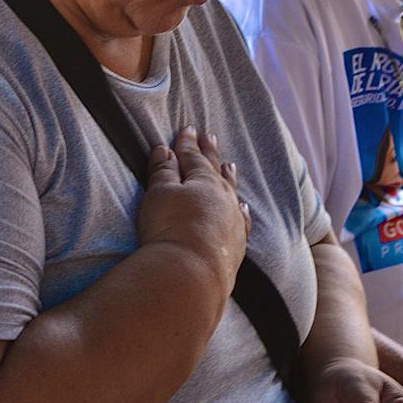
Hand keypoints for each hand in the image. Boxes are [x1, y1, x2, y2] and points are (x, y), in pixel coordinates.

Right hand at [138, 127, 249, 287]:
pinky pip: (242, 220)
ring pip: (232, 192)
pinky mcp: (237, 245)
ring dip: (228, 177)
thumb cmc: (170, 228)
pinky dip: (242, 211)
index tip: (187, 129)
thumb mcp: (159, 193)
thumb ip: (163, 171)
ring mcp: (234, 221)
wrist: (192, 273)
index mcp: (203, 180)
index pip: (193, 156)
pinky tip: (244, 209)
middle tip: (210, 137)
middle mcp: (223, 197)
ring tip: (229, 166)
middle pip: (215, 169)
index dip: (187, 143)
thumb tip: (164, 150)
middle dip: (210, 153)